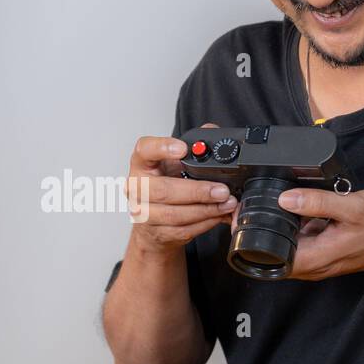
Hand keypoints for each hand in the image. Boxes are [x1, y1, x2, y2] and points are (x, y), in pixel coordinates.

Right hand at [126, 125, 236, 253]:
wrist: (153, 222)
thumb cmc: (164, 186)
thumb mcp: (175, 163)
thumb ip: (193, 145)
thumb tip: (212, 130)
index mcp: (142, 164)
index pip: (144, 150)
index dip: (162, 148)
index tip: (183, 148)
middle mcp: (136, 188)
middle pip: (162, 190)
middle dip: (197, 191)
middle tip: (221, 190)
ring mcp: (143, 213)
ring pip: (174, 214)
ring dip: (205, 210)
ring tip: (226, 204)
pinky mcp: (156, 233)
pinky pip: (182, 230)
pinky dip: (204, 223)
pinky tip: (217, 216)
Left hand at [246, 188, 363, 280]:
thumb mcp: (352, 206)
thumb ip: (317, 203)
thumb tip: (285, 199)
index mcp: (315, 259)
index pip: (269, 258)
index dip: (250, 241)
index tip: (243, 218)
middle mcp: (313, 266)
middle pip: (272, 255)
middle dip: (256, 234)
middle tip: (248, 206)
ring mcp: (318, 261)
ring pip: (284, 249)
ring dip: (273, 231)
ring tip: (266, 204)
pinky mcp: (323, 252)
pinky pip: (298, 243)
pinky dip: (290, 229)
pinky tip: (291, 209)